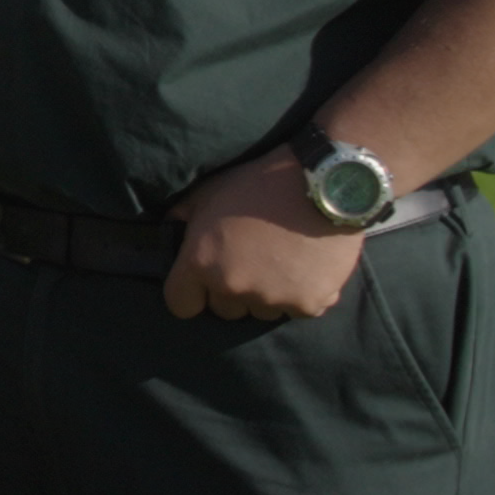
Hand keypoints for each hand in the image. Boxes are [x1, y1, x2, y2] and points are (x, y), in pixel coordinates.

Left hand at [164, 152, 363, 320]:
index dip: (191, 292)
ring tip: (281, 261)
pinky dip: (301, 294)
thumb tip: (169, 231)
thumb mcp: (209, 191)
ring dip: (267, 294)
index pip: (181, 304)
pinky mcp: (308, 304)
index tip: (203, 281)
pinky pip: (296, 309)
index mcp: (201, 262)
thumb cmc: (261, 183)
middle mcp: (233, 288)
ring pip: (261, 311)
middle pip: (224, 310)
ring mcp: (272, 299)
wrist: (324, 183)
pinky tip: (306, 266)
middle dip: (232, 291)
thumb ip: (183, 217)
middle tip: (250, 261)